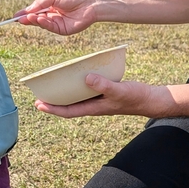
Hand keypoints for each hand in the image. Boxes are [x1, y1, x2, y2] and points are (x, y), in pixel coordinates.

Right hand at [16, 0, 98, 35]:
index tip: (15, 16)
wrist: (90, 3)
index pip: (34, 11)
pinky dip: (43, 23)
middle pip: (36, 19)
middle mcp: (52, 16)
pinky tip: (39, 19)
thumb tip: (27, 10)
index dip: (25, 13)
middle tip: (18, 19)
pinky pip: (50, 27)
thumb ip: (40, 3)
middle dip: (27, 19)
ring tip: (28, 17)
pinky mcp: (62, 30)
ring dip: (34, 21)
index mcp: (49, 6)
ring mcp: (57, 23)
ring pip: (42, 24)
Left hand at [33, 73, 169, 118]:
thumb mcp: (119, 90)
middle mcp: (94, 105)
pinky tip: (76, 76)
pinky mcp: (104, 92)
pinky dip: (78, 85)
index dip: (53, 109)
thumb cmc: (135, 97)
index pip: (68, 111)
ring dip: (64, 93)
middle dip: (54, 102)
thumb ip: (104, 85)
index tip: (38, 104)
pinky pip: (86, 90)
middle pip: (69, 105)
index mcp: (94, 108)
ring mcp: (99, 99)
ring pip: (76, 98)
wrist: (149, 99)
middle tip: (39, 95)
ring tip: (52, 85)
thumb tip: (86, 78)